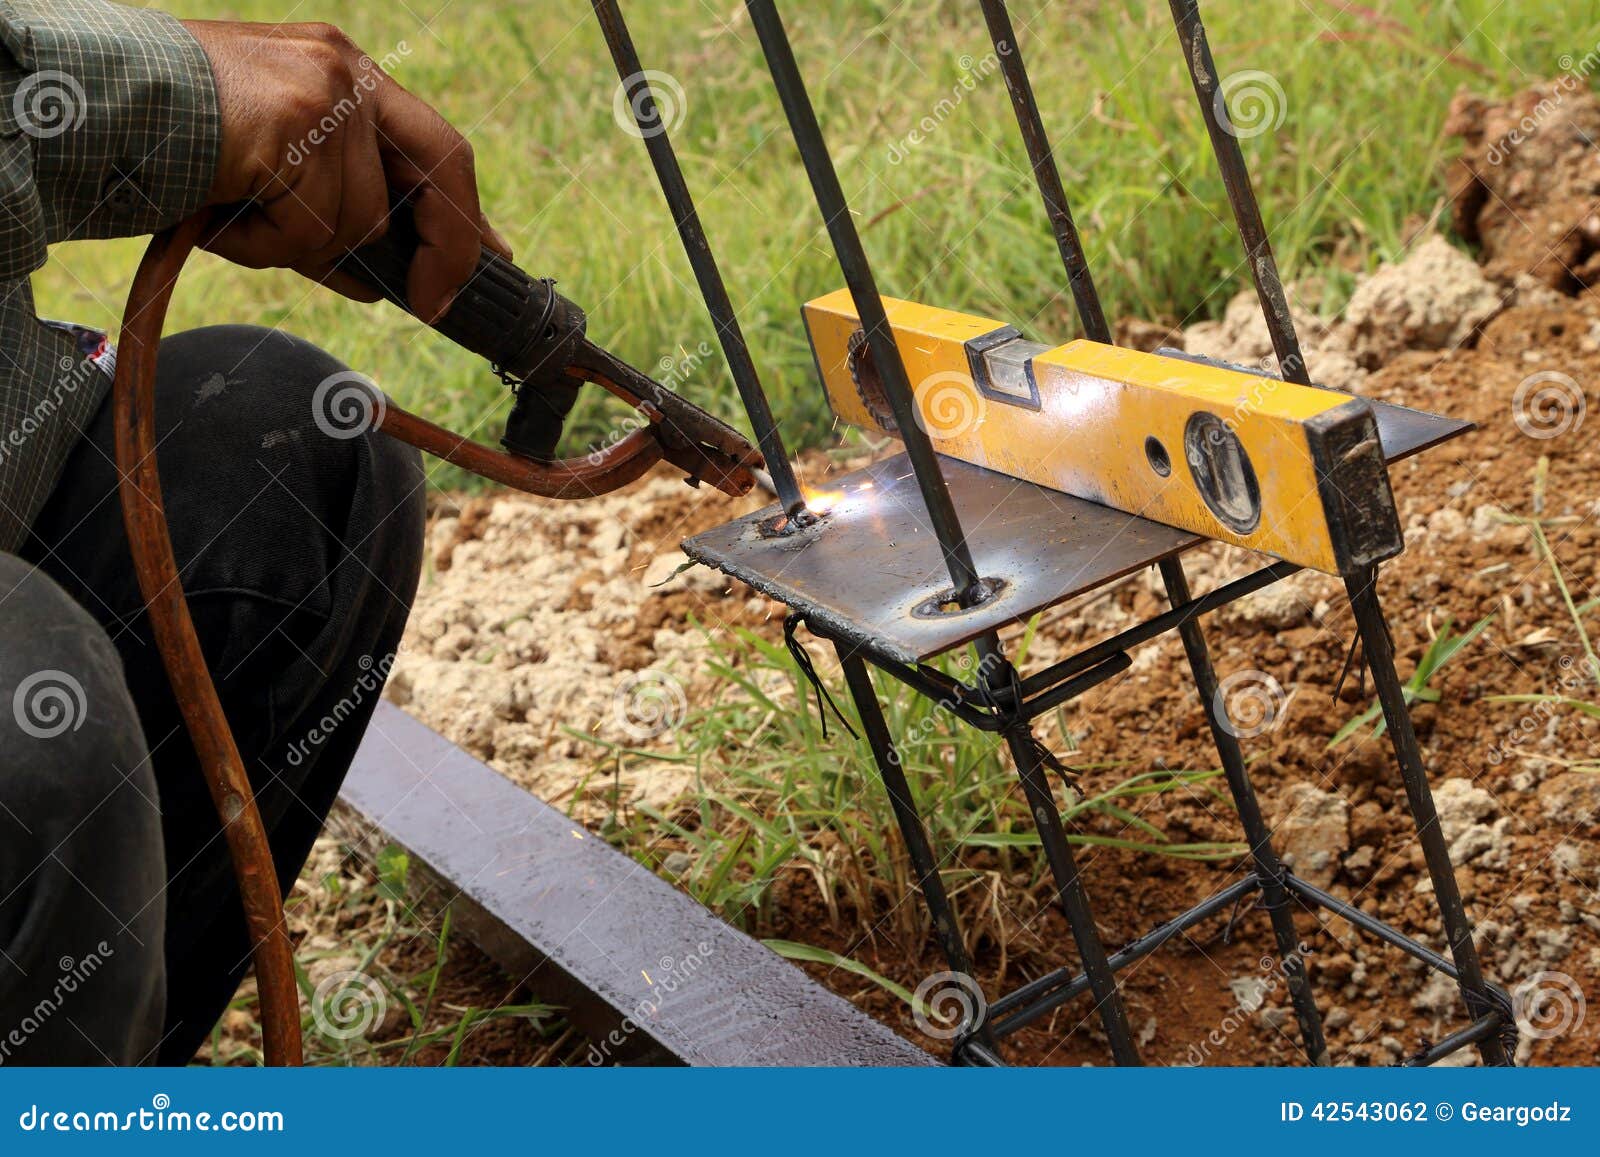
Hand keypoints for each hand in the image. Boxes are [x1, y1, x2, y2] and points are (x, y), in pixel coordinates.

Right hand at [180, 20, 511, 320]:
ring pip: (357, 220)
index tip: (491, 260)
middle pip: (439, 168)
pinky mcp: (293, 124)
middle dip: (443, 247)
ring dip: (299, 245)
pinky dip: (265, 243)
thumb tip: (391, 284)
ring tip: (238, 216)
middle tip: (428, 301)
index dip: (466, 211)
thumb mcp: (273, 175)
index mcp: (344, 71)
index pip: (436, 144)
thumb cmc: (177, 145)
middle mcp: (345, 68)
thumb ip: (336, 218)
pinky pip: (308, 228)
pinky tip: (223, 212)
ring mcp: (323, 90)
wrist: (92, 104)